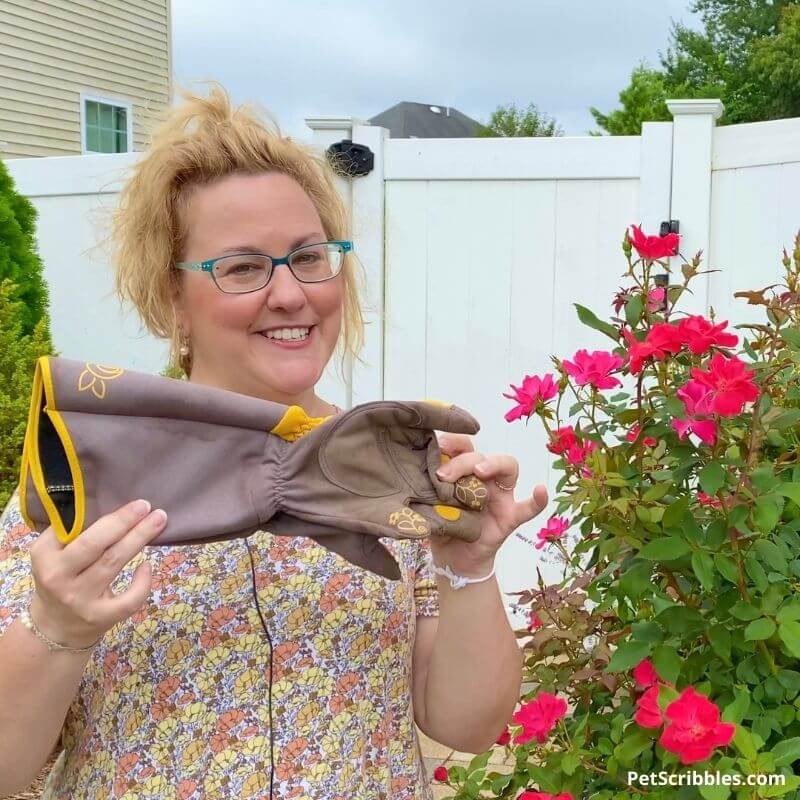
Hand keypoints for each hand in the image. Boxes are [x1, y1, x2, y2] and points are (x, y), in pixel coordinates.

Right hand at [27, 499, 166, 648]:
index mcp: (45, 555)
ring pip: (113, 563)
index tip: (130, 501)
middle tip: (146, 505)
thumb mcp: (54, 554)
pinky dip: (142, 583)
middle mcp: (58, 576)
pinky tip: (147, 567)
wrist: (55, 628)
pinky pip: (127, 599)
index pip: (74, 529)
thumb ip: (73, 532)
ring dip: (139, 538)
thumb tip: (109, 501)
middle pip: (95, 544)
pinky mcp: (99, 617)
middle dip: (124, 522)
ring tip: (158, 520)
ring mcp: (79, 599)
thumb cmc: (62, 578)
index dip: (105, 515)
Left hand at [431, 433, 547, 576]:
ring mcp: (500, 497)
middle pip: (482, 456)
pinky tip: (540, 491)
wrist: (453, 558)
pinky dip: (537, 500)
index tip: (438, 446)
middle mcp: (484, 479)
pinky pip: (528, 508)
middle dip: (463, 460)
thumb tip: (415, 471)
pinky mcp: (509, 518)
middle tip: (444, 475)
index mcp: (463, 471)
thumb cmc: (442, 524)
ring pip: (508, 469)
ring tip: (480, 471)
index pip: (464, 446)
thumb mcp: (430, 502)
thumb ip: (428, 487)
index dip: (454, 441)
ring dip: (495, 464)